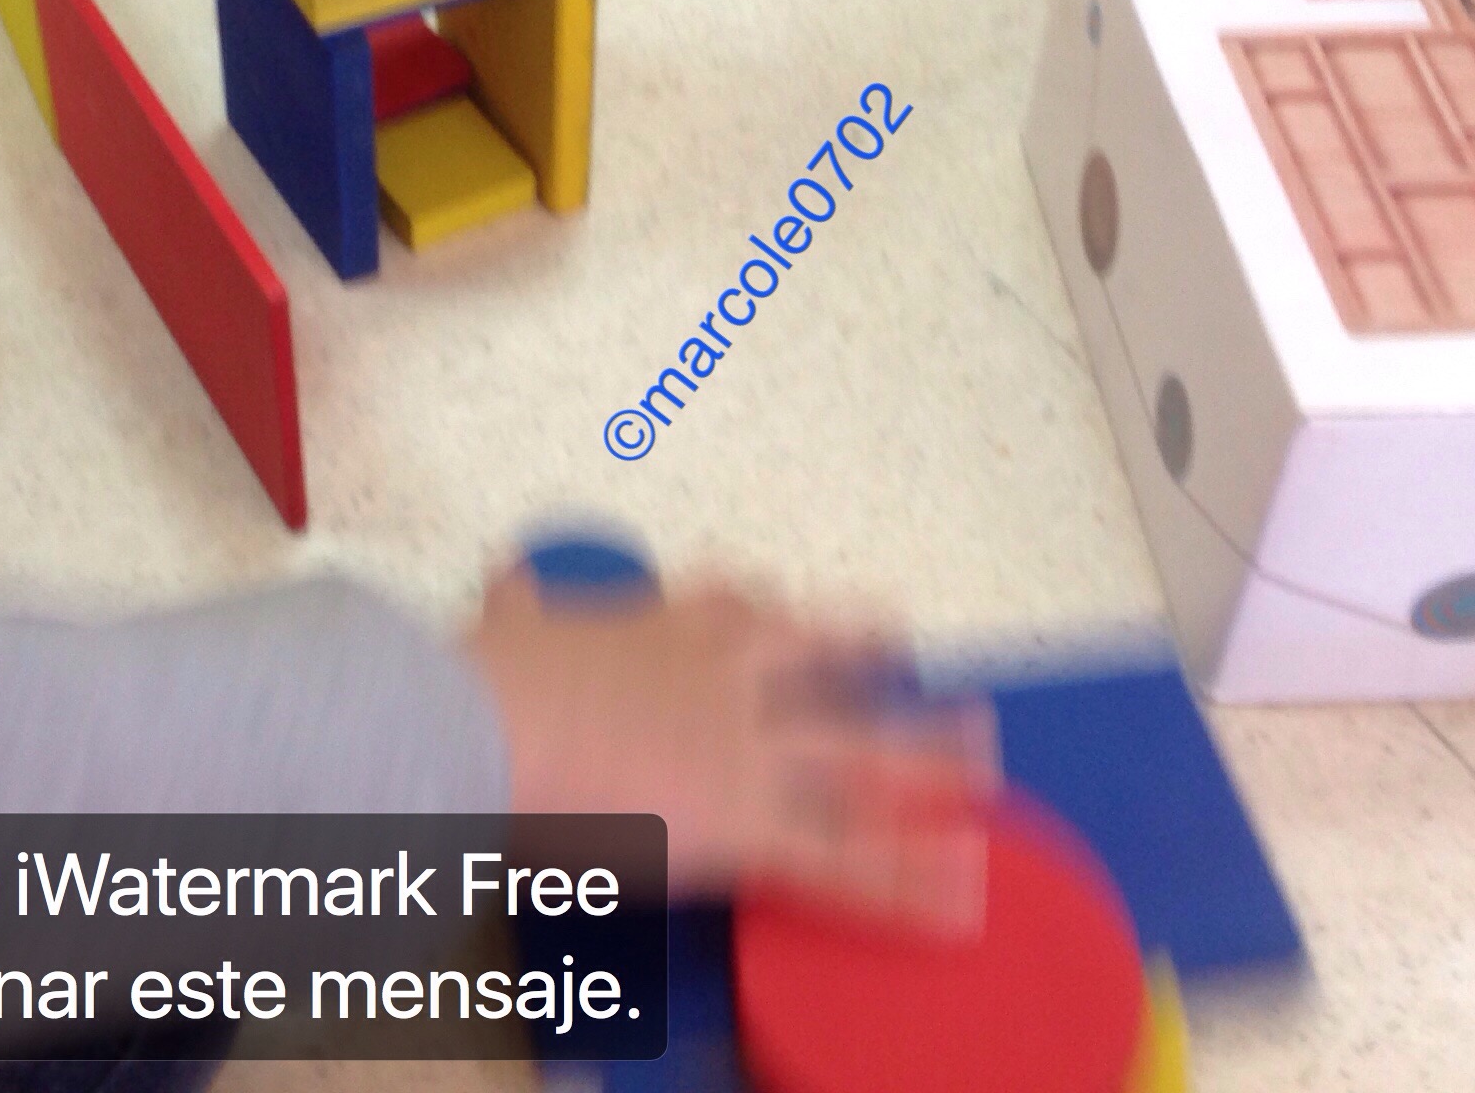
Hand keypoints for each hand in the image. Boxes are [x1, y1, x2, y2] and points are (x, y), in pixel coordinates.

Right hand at [466, 568, 997, 924]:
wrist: (497, 722)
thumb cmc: (491, 678)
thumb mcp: (507, 625)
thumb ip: (520, 606)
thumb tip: (508, 579)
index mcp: (667, 628)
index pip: (738, 609)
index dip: (771, 612)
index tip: (788, 611)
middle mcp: (728, 677)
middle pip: (824, 661)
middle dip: (872, 652)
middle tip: (911, 643)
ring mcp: (751, 748)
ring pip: (861, 754)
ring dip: (928, 757)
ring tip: (983, 758)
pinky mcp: (753, 823)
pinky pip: (846, 859)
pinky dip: (907, 881)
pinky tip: (958, 895)